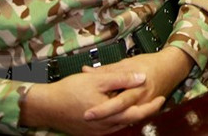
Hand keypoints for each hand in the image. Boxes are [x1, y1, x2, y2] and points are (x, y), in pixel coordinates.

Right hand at [20, 47, 191, 134]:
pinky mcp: (90, 132)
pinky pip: (110, 126)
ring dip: (132, 114)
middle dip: (146, 111)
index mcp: (110, 114)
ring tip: (144, 104)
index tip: (162, 96)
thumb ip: (121, 78)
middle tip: (158, 101)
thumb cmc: (69, 91)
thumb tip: (141, 77)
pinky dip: (119, 118)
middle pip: (131, 120)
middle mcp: (105, 127)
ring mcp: (97, 132)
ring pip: (121, 124)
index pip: (137, 112)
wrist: (46, 107)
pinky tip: (121, 110)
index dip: (151, 105)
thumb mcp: (98, 79)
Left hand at [82, 48, 192, 121]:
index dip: (102, 109)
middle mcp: (142, 100)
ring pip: (126, 118)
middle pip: (121, 114)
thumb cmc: (150, 63)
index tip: (87, 113)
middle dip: (103, 117)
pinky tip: (107, 117)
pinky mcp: (145, 110)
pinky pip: (131, 117)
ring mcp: (145, 107)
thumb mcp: (127, 62)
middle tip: (86, 118)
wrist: (171, 68)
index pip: (117, 102)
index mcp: (138, 87)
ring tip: (95, 119)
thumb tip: (86, 71)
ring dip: (111, 119)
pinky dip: (119, 117)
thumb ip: (107, 70)